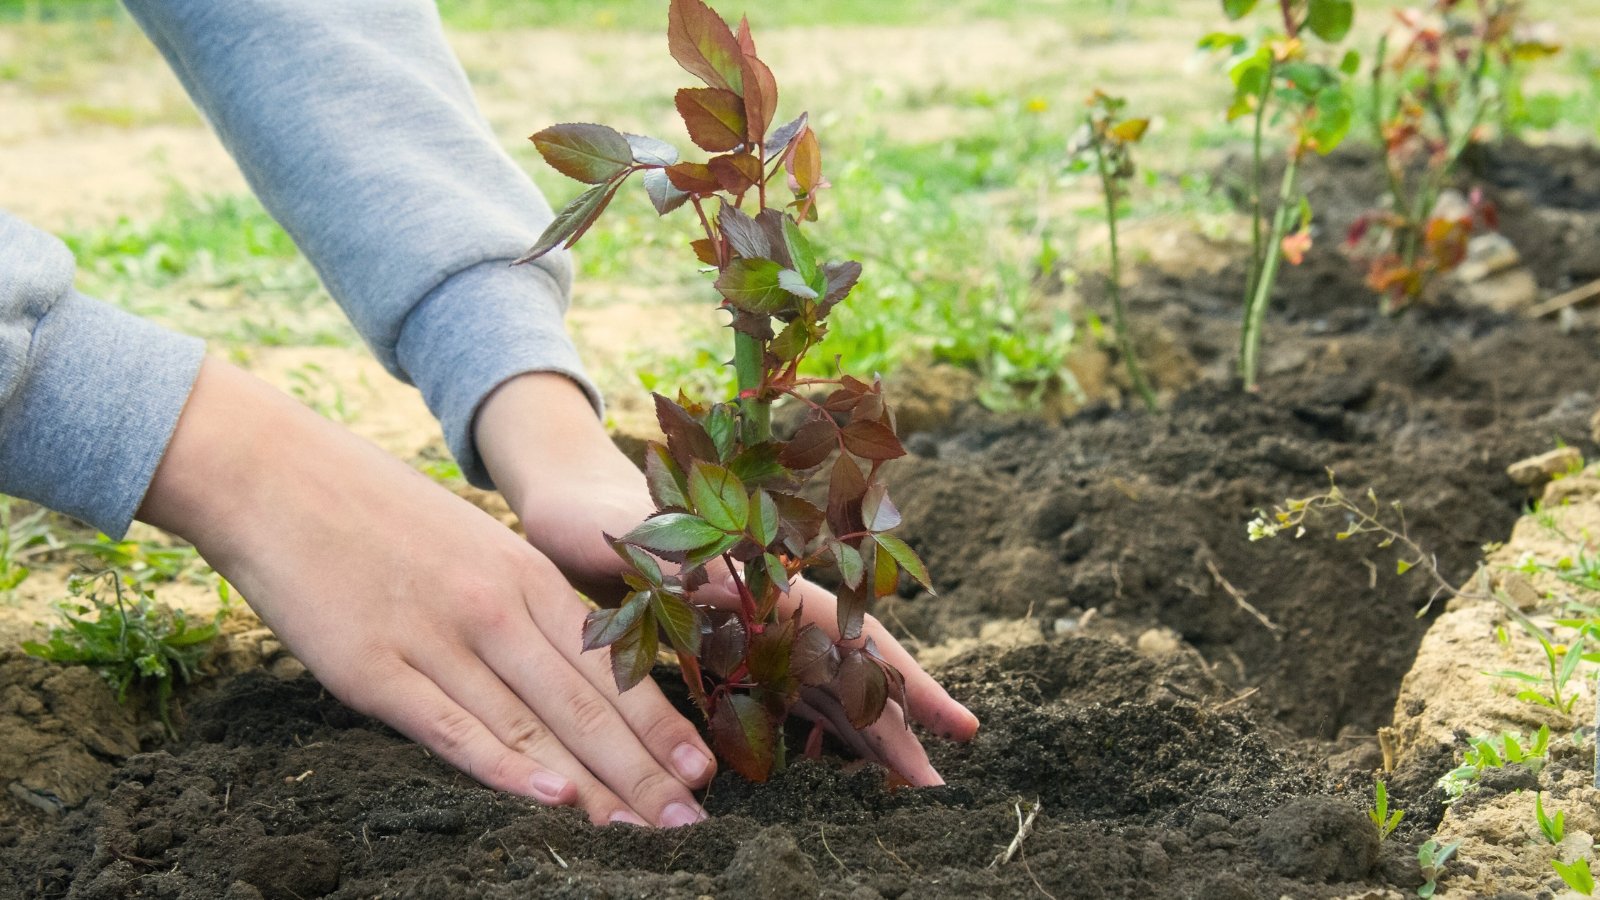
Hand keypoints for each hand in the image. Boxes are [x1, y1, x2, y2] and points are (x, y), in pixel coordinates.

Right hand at [139, 360, 716, 825]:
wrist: (277, 475)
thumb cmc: (381, 516)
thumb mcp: (474, 546)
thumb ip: (523, 607)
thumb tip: (571, 675)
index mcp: (524, 576)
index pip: (610, 665)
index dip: (659, 724)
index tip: (703, 773)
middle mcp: (494, 607)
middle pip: (584, 705)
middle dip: (644, 771)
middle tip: (693, 827)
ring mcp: (435, 638)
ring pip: (531, 725)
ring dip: (593, 786)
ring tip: (642, 833)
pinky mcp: (373, 668)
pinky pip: (451, 727)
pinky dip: (505, 767)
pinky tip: (551, 800)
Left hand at [476, 373, 979, 783]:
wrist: (575, 503)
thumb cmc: (609, 516)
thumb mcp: (648, 539)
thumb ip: (688, 571)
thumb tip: (728, 591)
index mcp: (772, 582)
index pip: (858, 641)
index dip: (910, 686)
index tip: (958, 727)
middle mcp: (774, 608)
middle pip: (853, 676)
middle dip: (899, 731)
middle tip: (937, 789)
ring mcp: (754, 630)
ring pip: (827, 692)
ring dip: (865, 737)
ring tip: (903, 786)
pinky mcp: (725, 648)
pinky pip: (785, 698)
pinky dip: (815, 730)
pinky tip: (830, 765)